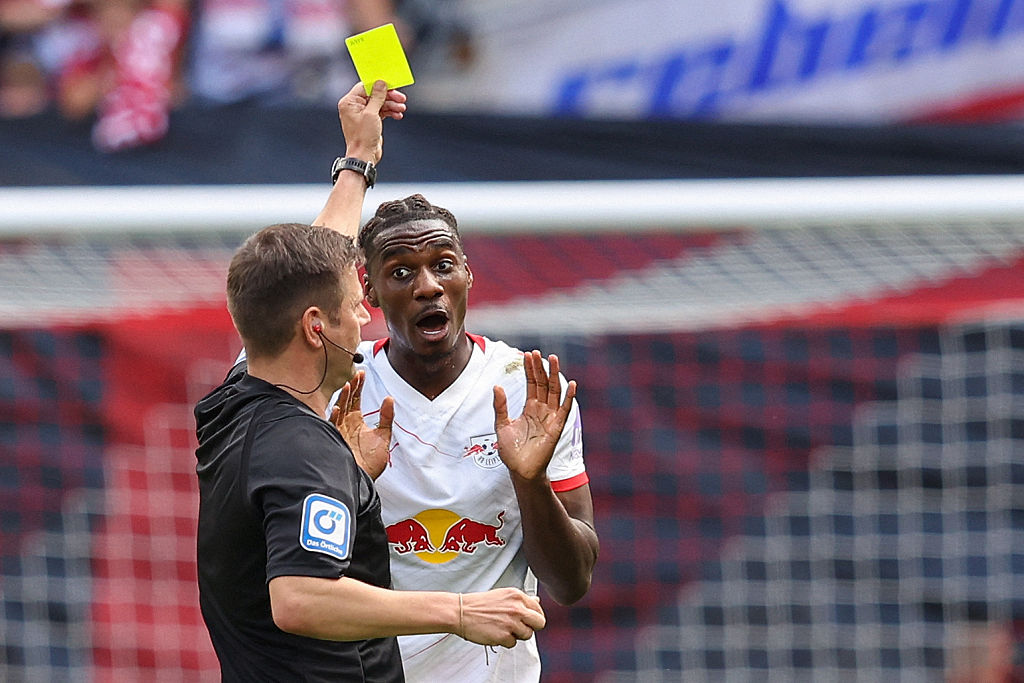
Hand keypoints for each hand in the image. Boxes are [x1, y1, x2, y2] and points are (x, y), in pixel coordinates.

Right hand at [330, 371, 394, 478]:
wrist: (361, 481)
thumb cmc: (370, 463)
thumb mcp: (383, 437)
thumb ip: (387, 418)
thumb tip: (390, 399)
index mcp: (356, 422)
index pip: (356, 399)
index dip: (358, 386)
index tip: (361, 373)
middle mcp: (345, 425)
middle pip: (346, 401)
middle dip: (351, 388)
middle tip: (355, 375)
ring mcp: (338, 432)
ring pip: (339, 410)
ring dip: (343, 398)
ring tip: (347, 387)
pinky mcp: (334, 440)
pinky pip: (331, 426)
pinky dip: (334, 417)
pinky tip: (337, 408)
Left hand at [337, 80, 407, 164]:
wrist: (364, 156)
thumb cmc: (363, 137)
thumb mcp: (371, 114)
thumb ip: (377, 97)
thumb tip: (381, 83)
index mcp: (349, 102)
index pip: (365, 86)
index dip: (379, 85)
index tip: (391, 85)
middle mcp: (354, 106)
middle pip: (374, 94)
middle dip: (389, 97)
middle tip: (401, 98)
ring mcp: (363, 113)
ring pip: (380, 103)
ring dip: (392, 105)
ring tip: (401, 109)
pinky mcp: (370, 120)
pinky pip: (381, 111)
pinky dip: (390, 112)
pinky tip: (398, 115)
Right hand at [457, 588, 545, 647]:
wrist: (461, 611)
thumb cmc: (479, 604)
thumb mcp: (503, 595)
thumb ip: (521, 600)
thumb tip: (536, 601)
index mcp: (517, 596)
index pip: (538, 609)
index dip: (534, 617)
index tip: (529, 620)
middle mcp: (517, 608)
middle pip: (539, 623)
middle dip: (531, 627)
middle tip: (520, 627)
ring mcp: (511, 622)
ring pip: (527, 635)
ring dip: (517, 635)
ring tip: (503, 628)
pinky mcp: (504, 636)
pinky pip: (513, 644)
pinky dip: (505, 641)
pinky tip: (496, 633)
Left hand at [493, 351, 575, 482]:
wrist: (520, 470)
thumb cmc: (511, 451)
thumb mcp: (502, 425)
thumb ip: (501, 406)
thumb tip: (497, 386)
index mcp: (529, 408)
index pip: (532, 384)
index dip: (530, 370)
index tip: (527, 355)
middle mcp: (541, 410)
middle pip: (543, 384)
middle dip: (541, 368)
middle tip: (538, 352)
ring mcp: (550, 417)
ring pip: (554, 392)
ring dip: (554, 375)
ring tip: (553, 359)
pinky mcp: (557, 427)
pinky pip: (564, 409)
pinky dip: (568, 397)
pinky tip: (570, 384)